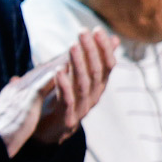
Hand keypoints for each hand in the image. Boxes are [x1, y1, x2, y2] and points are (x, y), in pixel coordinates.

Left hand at [0, 30, 118, 151]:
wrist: (48, 132)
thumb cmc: (63, 98)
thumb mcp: (79, 75)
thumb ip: (93, 59)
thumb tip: (113, 38)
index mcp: (97, 86)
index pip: (107, 65)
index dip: (104, 48)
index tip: (97, 29)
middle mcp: (93, 96)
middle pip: (96, 71)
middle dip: (91, 50)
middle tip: (83, 31)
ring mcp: (82, 108)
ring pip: (83, 83)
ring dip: (78, 63)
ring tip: (72, 46)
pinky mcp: (67, 118)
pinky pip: (68, 100)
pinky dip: (64, 84)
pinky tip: (58, 70)